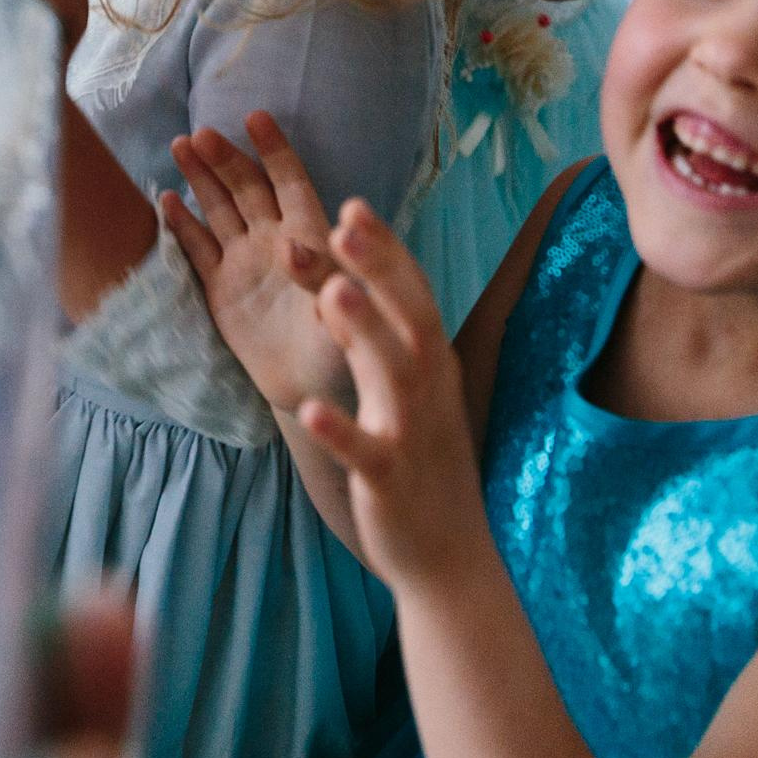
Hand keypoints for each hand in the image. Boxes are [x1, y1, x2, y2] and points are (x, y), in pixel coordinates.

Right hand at [161, 112, 348, 414]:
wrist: (314, 389)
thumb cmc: (343, 349)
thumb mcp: (343, 315)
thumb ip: (321, 279)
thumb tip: (292, 246)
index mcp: (309, 237)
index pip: (291, 183)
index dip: (274, 151)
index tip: (256, 117)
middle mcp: (274, 239)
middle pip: (247, 188)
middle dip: (225, 159)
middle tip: (200, 134)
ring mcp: (245, 261)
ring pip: (220, 208)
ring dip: (201, 178)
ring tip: (180, 145)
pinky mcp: (220, 288)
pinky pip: (198, 249)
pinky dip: (182, 225)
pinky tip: (166, 199)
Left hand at [293, 203, 491, 594]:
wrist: (449, 553)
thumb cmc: (419, 458)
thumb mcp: (399, 388)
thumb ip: (370, 335)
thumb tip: (336, 278)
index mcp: (430, 359)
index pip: (410, 290)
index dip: (384, 248)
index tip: (350, 203)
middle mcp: (429, 386)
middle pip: (409, 313)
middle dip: (379, 266)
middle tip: (342, 220)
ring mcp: (412, 431)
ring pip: (393, 371)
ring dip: (365, 328)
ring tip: (332, 289)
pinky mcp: (390, 479)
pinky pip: (365, 451)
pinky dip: (340, 429)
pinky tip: (307, 410)